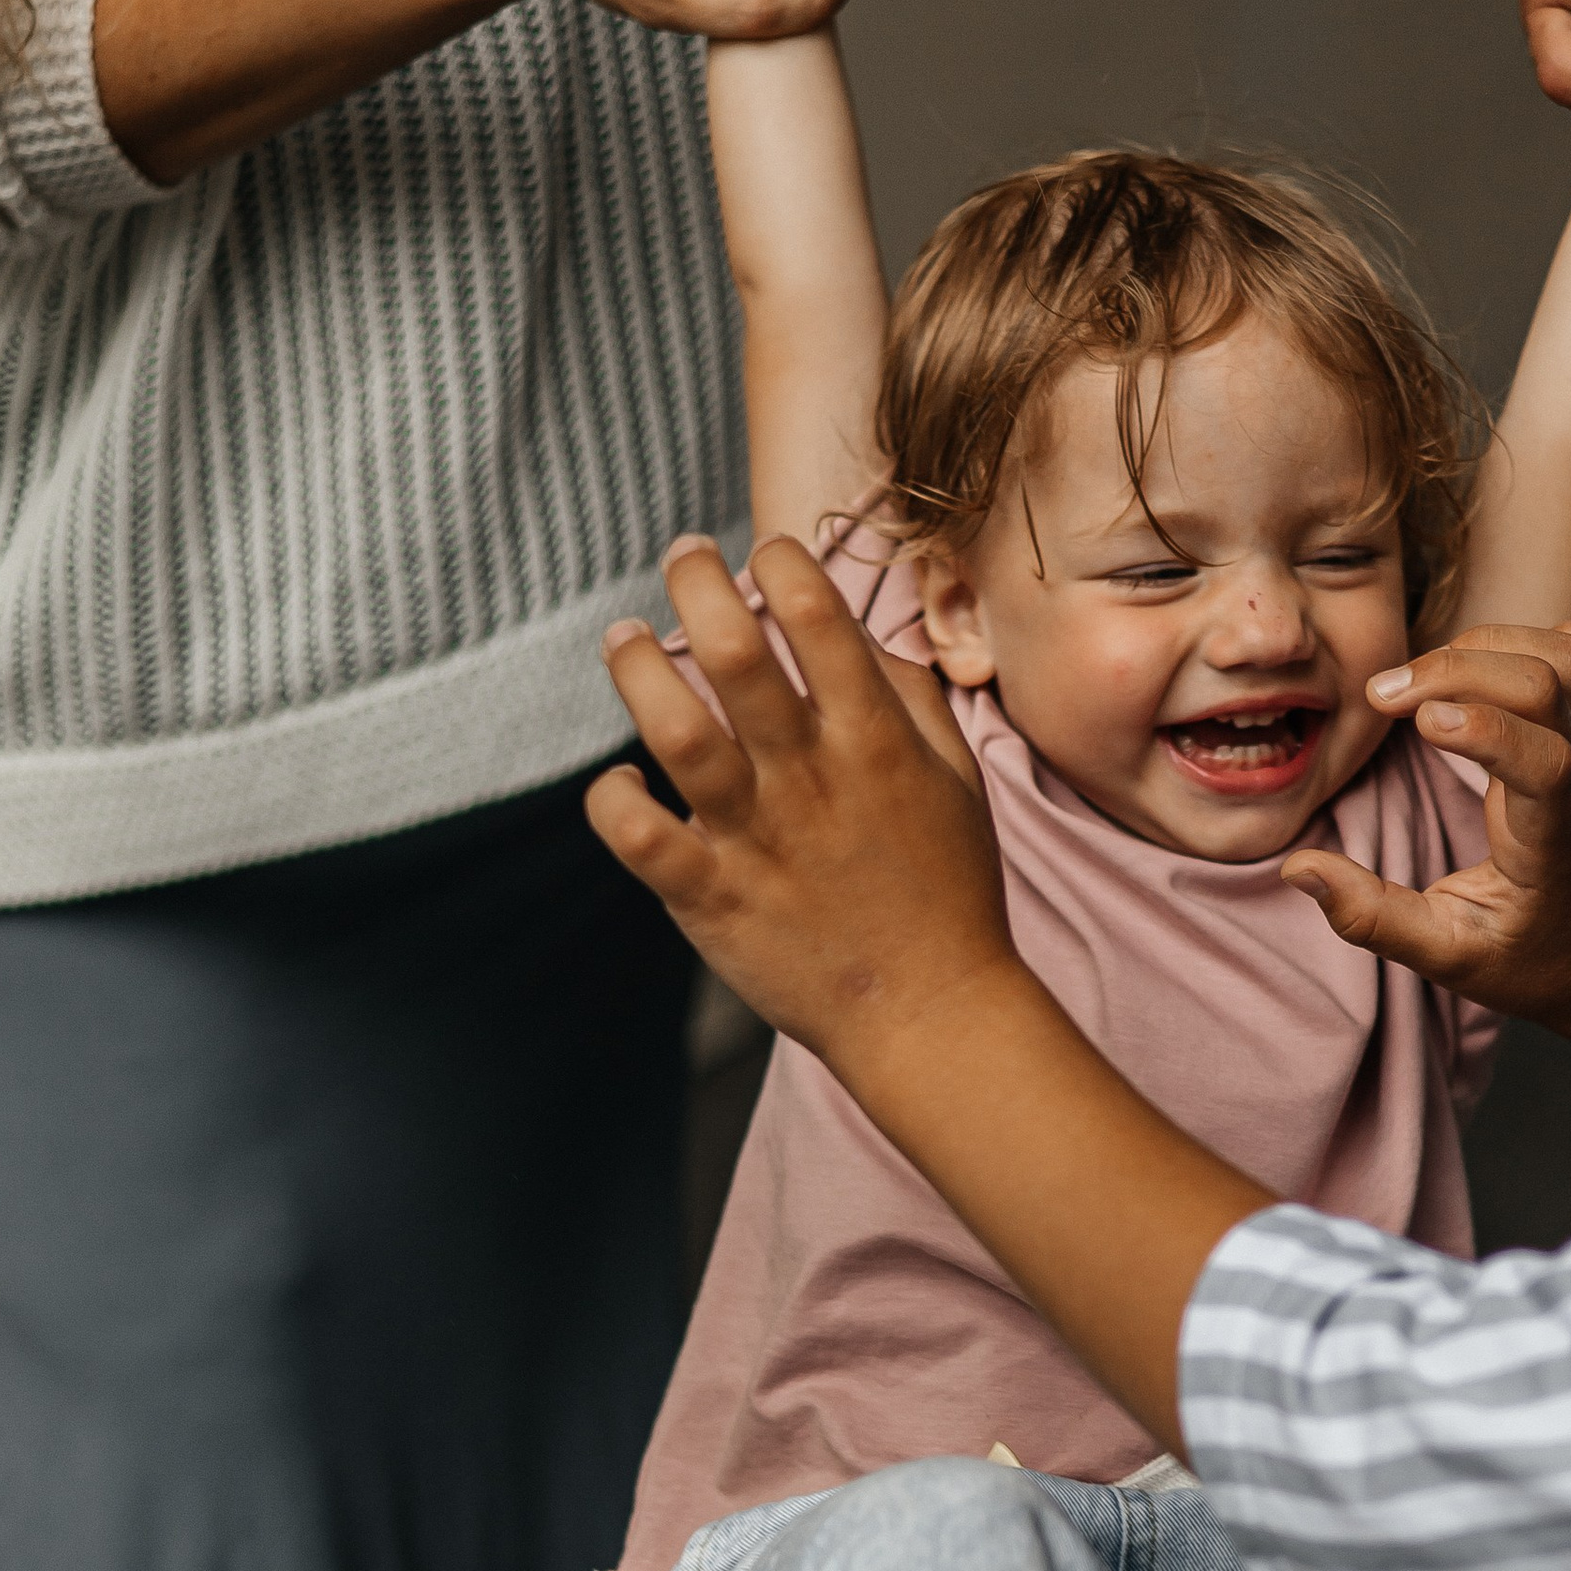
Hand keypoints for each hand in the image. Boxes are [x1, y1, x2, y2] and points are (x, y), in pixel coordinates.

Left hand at [587, 536, 1015, 1062]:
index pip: (818, 616)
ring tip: (625, 639)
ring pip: (675, 729)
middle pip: (733, 652)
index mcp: (874, 743)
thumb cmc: (947, 891)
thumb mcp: (958, 782)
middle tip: (682, 557)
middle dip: (695, 582)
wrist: (929, 1014)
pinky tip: (624, 779)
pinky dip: (612, 796)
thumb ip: (911, 700)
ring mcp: (755, 838)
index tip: (766, 556)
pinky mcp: (709, 897)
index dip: (782, 563)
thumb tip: (861, 636)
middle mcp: (810, 779)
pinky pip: (635, 835)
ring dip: (636, 669)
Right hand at [1282, 626, 1570, 1033]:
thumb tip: (1300, 870)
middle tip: (1382, 697)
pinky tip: (1488, 668)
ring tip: (1423, 682)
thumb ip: (1373, 919)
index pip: (1544, 762)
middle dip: (1457, 669)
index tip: (1418, 723)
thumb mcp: (1448, 959)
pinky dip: (1536, 639)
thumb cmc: (1531, 958)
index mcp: (1548, 839)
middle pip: (1546, 683)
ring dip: (1487, 645)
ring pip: (1567, 655)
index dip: (1488, 730)